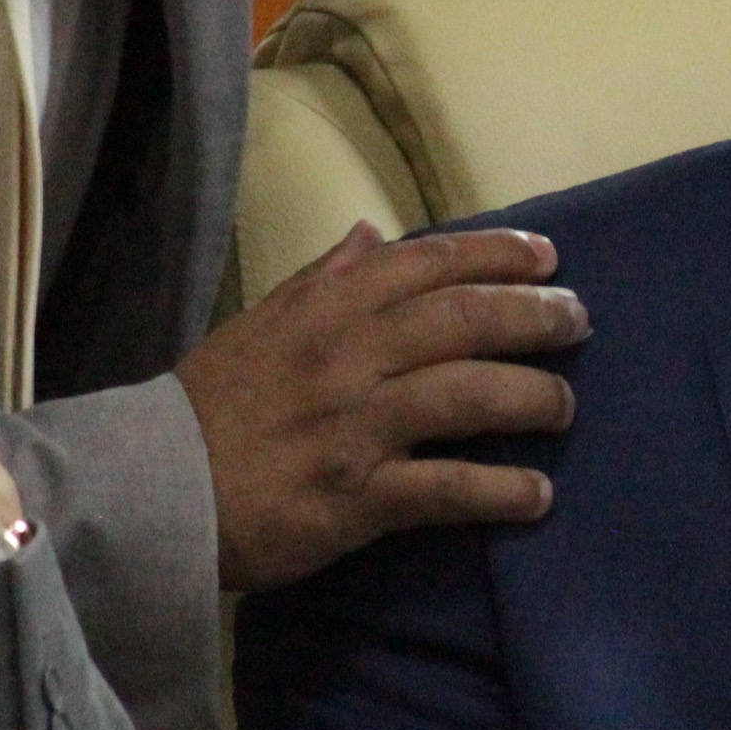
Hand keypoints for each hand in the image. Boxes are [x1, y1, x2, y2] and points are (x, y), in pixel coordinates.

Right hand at [176, 223, 588, 590]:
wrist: (151, 490)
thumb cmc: (212, 406)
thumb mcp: (261, 323)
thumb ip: (323, 278)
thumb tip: (371, 232)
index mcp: (326, 307)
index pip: (427, 263)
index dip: (496, 255)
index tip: (547, 257)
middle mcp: (348, 355)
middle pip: (464, 320)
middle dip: (534, 316)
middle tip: (579, 322)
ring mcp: (356, 426)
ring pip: (467, 394)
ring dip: (531, 398)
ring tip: (566, 408)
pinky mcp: (357, 496)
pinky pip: (445, 488)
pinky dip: (499, 491)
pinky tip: (537, 497)